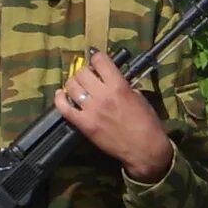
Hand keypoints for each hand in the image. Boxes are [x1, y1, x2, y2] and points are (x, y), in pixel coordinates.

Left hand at [55, 51, 175, 183]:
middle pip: (82, 72)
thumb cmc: (147, 123)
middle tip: (89, 77)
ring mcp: (91, 110)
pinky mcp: (84, 124)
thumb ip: (123, 85)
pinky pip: (64, 108)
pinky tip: (62, 95)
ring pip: (71, 86)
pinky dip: (60, 99)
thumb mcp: (139, 97)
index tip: (98, 61)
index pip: (100, 60)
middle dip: (85, 72)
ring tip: (79, 86)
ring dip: (74, 83)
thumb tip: (110, 79)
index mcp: (119, 86)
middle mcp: (103, 95)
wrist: (144, 149)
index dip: (97, 58)